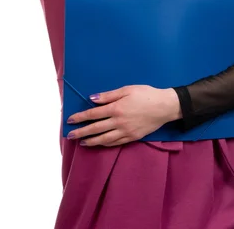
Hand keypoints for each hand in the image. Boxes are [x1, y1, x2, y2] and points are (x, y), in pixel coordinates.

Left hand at [66, 85, 180, 146]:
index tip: (70, 120)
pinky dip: (106, 144)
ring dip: (91, 141)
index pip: (93, 114)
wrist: (164, 106)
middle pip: (96, 129)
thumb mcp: (126, 89)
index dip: (80, 117)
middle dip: (81, 132)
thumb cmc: (145, 94)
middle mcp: (119, 122)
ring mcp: (126, 131)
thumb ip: (108, 95)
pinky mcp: (133, 137)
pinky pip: (116, 143)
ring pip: (105, 139)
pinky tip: (100, 143)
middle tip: (70, 135)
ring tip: (82, 142)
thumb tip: (92, 99)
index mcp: (116, 108)